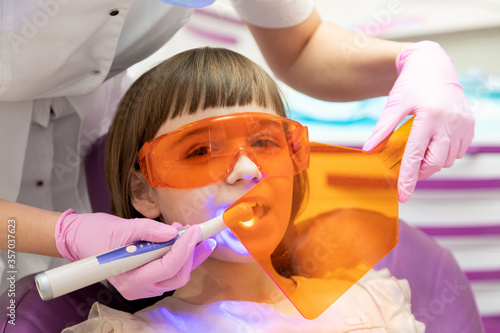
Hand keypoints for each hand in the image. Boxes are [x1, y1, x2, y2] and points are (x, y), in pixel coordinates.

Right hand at [55, 209, 215, 298]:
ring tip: (186, 231)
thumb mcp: (122, 227)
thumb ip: (149, 230)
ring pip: (176, 274)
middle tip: (197, 231)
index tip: (194, 230)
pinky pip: (170, 271)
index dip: (184, 248)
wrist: (79, 238)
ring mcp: (143, 286)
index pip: (167, 267)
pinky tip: (179, 238)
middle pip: (177, 275)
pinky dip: (179, 254)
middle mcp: (138, 288)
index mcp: (129, 279)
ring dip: (187, 253)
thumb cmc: (95, 234)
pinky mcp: (146, 278)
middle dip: (191, 253)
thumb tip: (173, 233)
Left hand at [363, 41, 473, 202]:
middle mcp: (450, 121)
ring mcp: (463, 123)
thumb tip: (368, 151)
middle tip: (407, 168)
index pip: (415, 156)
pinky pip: (459, 150)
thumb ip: (382, 130)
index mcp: (429, 116)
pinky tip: (434, 141)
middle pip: (435, 162)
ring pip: (448, 159)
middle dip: (419, 172)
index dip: (408, 178)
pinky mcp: (470, 123)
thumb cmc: (410, 84)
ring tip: (420, 148)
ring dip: (432, 161)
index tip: (402, 195)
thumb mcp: (393, 105)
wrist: (432, 64)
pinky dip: (445, 153)